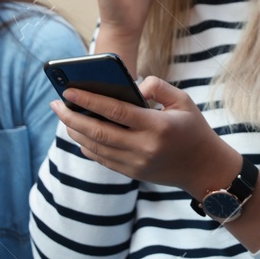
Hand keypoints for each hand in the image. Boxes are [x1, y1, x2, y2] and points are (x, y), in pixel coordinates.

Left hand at [52, 76, 233, 194]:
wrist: (203, 167)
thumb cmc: (193, 128)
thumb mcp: (183, 100)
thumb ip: (158, 86)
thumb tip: (134, 85)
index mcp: (157, 126)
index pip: (115, 111)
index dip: (89, 100)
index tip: (68, 91)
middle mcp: (144, 147)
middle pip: (97, 131)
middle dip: (71, 117)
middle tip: (56, 104)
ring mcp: (136, 163)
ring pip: (95, 147)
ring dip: (75, 131)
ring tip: (64, 116)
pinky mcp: (132, 173)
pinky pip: (101, 159)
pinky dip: (86, 145)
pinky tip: (79, 132)